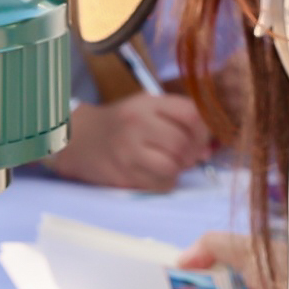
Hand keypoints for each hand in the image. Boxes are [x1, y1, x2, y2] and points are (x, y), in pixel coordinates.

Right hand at [38, 89, 215, 189]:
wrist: (78, 140)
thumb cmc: (121, 124)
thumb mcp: (147, 109)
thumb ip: (178, 120)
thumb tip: (210, 148)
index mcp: (147, 104)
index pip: (191, 114)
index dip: (204, 129)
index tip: (202, 138)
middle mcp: (137, 124)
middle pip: (183, 143)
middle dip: (193, 153)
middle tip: (187, 155)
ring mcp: (128, 150)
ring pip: (173, 165)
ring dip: (180, 168)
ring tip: (172, 163)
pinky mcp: (124, 174)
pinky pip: (161, 184)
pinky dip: (167, 182)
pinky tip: (158, 174)